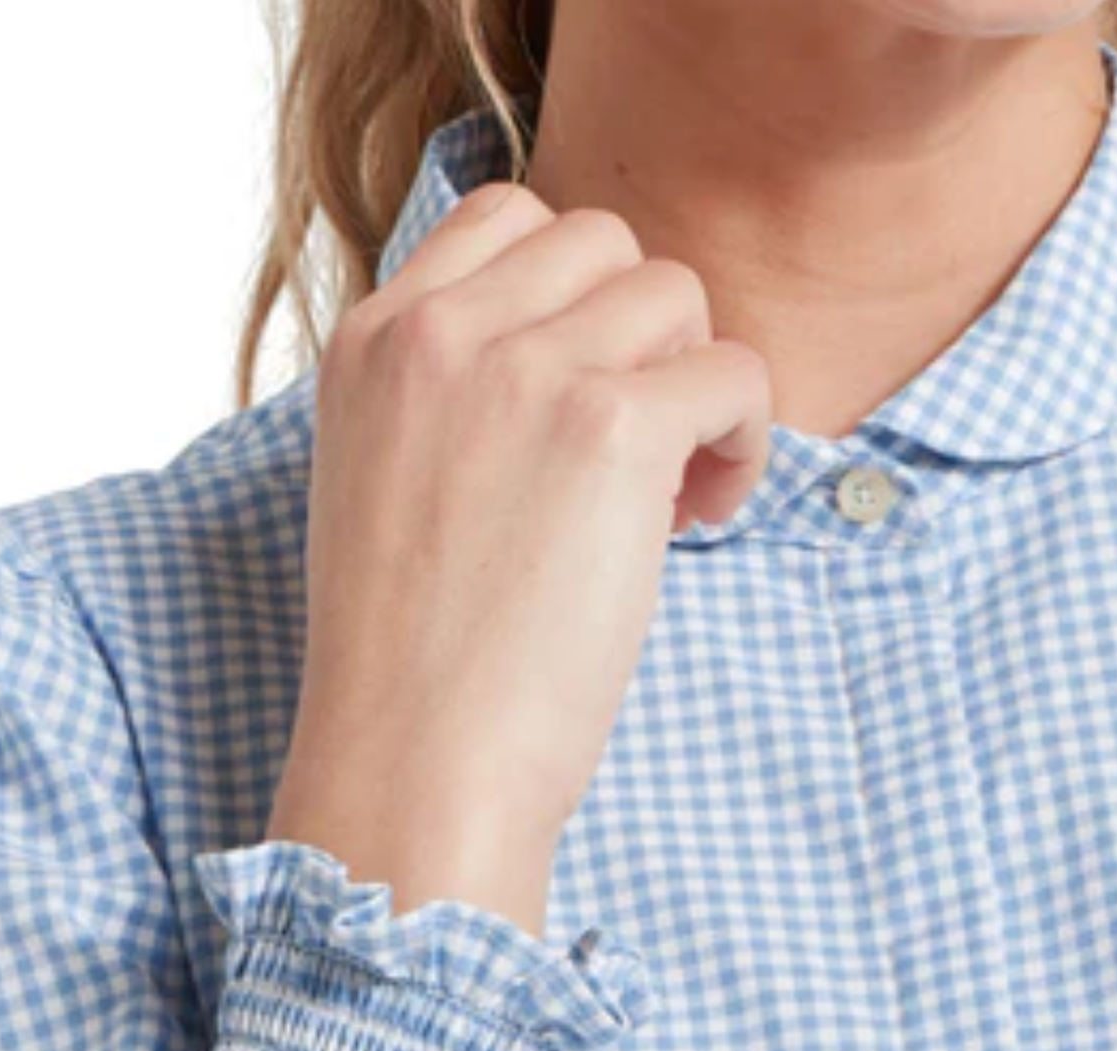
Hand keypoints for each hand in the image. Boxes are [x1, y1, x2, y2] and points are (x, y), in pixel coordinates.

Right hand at [266, 176, 774, 933]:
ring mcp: (525, 369)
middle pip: (602, 243)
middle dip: (640, 337)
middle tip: (639, 451)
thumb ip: (451, 399)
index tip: (578, 398)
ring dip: (696, 384)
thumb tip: (579, 363)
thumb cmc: (410, 666)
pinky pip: (735, 371)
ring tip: (676, 492)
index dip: (572, 301)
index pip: (507, 221)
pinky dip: (744, 440)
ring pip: (674, 293)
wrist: (414, 763)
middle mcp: (439, 331)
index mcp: (372, 340)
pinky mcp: (611, 427)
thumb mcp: (386, 488)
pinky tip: (704, 518)